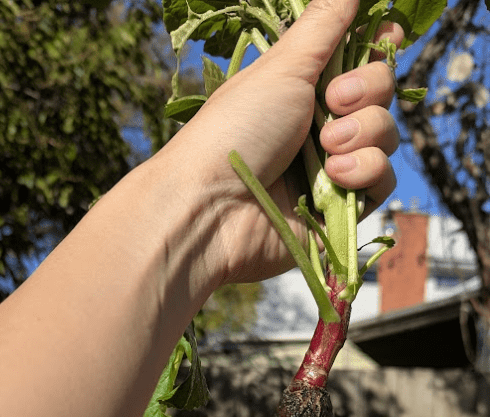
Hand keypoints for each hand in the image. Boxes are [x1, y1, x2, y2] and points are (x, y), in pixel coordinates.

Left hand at [158, 0, 401, 285]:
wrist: (213, 209)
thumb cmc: (236, 130)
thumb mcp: (283, 66)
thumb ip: (326, 22)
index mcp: (304, 83)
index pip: (360, 55)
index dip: (378, 45)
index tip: (386, 34)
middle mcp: (320, 122)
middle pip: (382, 91)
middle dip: (368, 90)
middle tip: (333, 101)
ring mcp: (332, 166)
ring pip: (386, 136)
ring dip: (364, 134)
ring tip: (325, 150)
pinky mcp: (340, 208)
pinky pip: (381, 181)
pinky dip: (364, 174)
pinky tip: (333, 178)